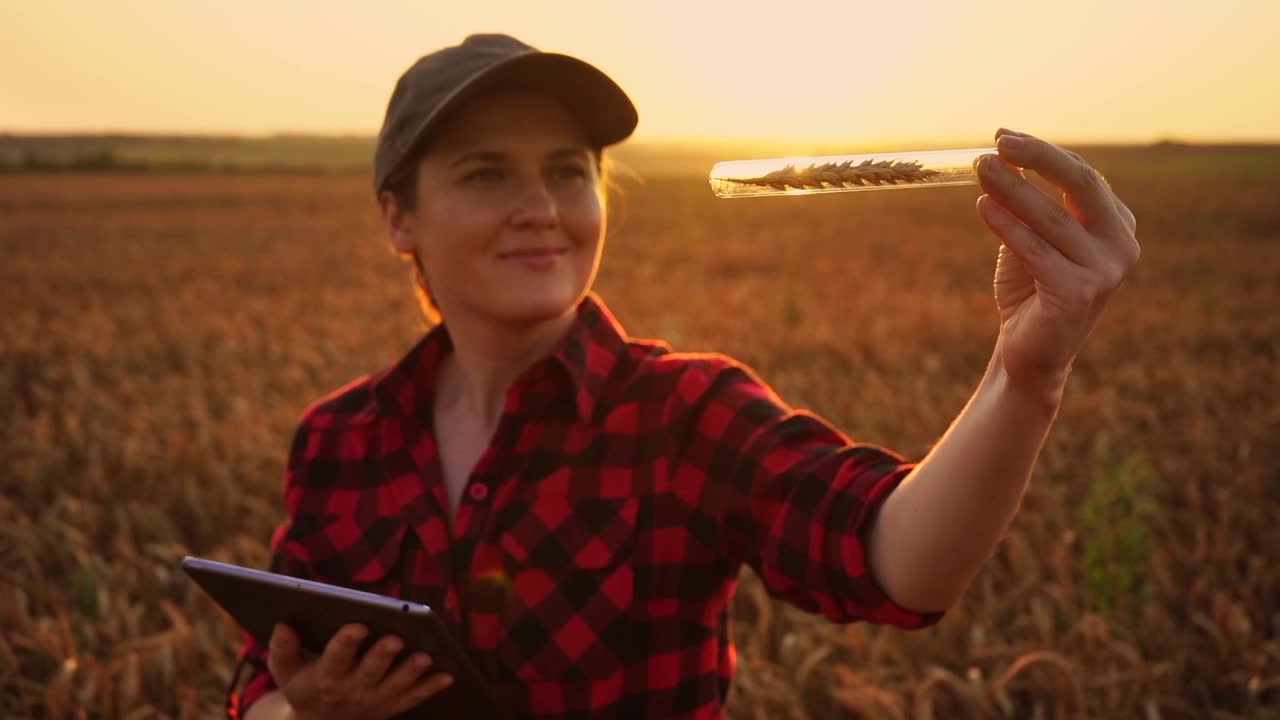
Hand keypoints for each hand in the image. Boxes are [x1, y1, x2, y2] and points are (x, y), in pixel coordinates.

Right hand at [266, 623, 453, 719]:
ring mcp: (374, 700)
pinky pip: (413, 698)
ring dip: (411, 672)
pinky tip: (448, 675)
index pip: (335, 658)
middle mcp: (351, 690)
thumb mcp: (286, 671)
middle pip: (369, 672)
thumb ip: (283, 650)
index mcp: (325, 677)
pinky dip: (430, 688)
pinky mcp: (391, 706)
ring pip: (395, 686)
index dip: (346, 643)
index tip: (357, 625)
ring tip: (425, 656)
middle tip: (395, 639)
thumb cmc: (305, 687)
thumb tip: (283, 625)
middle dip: (382, 656)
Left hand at [974, 128, 1139, 397]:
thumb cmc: (1031, 289)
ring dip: (1011, 188)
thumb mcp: (1031, 236)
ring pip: (1051, 217)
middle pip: (1081, 183)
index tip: (1002, 135)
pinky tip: (981, 206)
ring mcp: (1105, 270)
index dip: (1042, 152)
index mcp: (1116, 224)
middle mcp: (1121, 243)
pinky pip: (1035, 250)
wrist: (1030, 352)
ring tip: (979, 168)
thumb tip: (1000, 153)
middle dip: (1038, 157)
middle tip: (999, 141)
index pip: (1081, 174)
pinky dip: (1006, 226)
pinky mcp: (1079, 292)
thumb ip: (1026, 200)